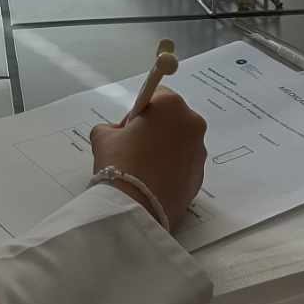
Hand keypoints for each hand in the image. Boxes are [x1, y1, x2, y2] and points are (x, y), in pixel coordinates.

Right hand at [88, 90, 206, 231]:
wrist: (134, 207)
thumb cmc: (120, 163)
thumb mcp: (103, 136)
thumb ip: (112, 127)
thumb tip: (117, 133)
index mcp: (171, 105)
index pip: (156, 96)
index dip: (139, 111)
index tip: (128, 128)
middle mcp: (192, 124)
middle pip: (171, 119)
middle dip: (155, 130)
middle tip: (133, 148)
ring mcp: (199, 151)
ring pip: (179, 143)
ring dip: (164, 150)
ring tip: (142, 169)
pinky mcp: (200, 176)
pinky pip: (183, 166)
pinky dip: (171, 170)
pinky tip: (152, 182)